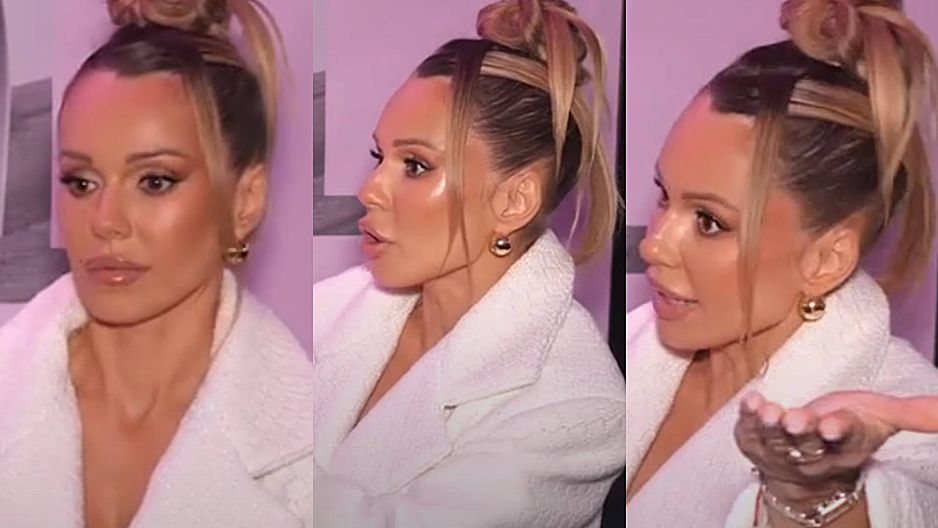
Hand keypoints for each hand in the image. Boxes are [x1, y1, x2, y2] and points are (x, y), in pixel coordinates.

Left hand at [734, 391, 898, 505]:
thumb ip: (914, 413)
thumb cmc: (844, 429)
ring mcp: (780, 450)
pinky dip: (746, 416)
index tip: (831, 424)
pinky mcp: (754, 442)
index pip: (844, 438)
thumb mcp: (881, 419)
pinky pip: (747, 431)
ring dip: (770, 424)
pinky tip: (749, 400)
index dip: (838, 429)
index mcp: (846, 446)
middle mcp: (812, 452)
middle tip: (795, 419)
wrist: (804, 462)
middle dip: (801, 430)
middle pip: (807, 442)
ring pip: (775, 440)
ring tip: (767, 410)